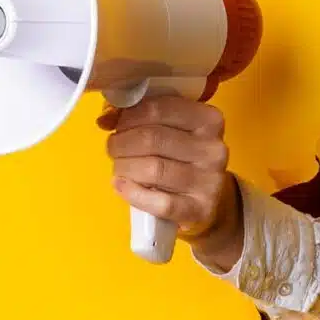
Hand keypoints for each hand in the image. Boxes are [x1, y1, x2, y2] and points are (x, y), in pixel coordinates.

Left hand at [98, 97, 241, 265]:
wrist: (206, 203)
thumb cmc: (180, 160)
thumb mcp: (168, 131)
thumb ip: (138, 117)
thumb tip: (106, 117)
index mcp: (207, 120)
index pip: (157, 109)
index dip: (127, 117)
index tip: (115, 125)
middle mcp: (213, 148)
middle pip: (151, 138)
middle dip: (121, 143)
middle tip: (113, 148)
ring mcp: (209, 181)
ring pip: (153, 169)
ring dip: (124, 167)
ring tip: (119, 168)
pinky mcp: (200, 210)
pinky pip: (159, 202)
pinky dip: (133, 193)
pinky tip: (121, 186)